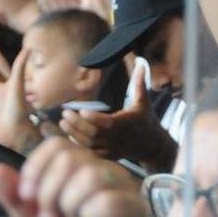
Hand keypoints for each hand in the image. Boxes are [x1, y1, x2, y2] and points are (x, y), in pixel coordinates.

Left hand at [0, 137, 144, 216]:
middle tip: (50, 214)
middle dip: (49, 190)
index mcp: (81, 170)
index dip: (36, 167)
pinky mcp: (135, 207)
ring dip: (69, 203)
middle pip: (70, 156)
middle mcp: (105, 173)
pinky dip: (88, 213)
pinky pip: (106, 200)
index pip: (57, 145)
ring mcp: (123, 189)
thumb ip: (16, 198)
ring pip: (90, 175)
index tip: (27, 196)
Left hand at [59, 61, 176, 171]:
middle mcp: (119, 138)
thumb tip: (141, 62)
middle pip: (95, 134)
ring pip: (91, 144)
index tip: (82, 110)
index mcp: (128, 124)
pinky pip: (92, 152)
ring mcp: (114, 148)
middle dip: (78, 124)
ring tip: (63, 122)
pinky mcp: (109, 155)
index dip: (95, 118)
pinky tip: (70, 134)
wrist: (154, 147)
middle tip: (66, 113)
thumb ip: (140, 83)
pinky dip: (80, 144)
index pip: (109, 123)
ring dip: (75, 134)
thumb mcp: (144, 102)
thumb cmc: (147, 121)